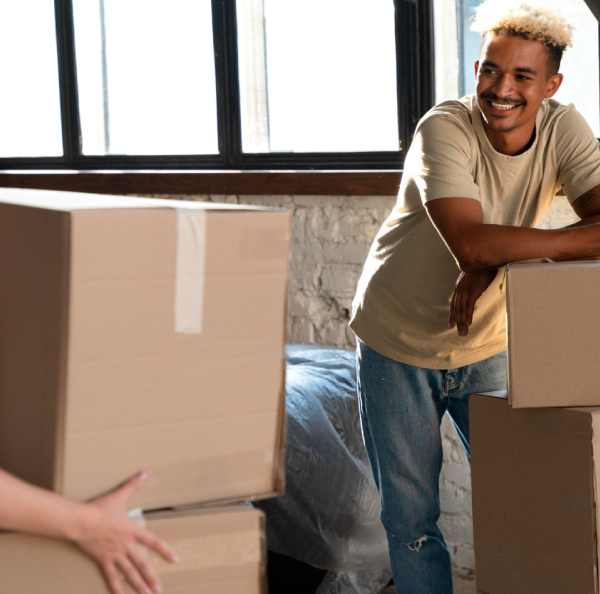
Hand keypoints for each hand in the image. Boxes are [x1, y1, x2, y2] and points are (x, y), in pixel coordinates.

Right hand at [74, 471, 177, 593]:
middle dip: (151, 577)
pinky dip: (116, 588)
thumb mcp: (120, 494)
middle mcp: (126, 545)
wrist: (82, 521)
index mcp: (133, 530)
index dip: (164, 551)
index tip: (175, 559)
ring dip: (138, 585)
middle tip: (159, 589)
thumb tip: (146, 472)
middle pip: (142, 564)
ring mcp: (114, 554)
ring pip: (129, 573)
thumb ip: (134, 483)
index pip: (153, 542)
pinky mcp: (102, 560)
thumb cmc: (101, 508)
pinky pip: (111, 577)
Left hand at [449, 269, 496, 335]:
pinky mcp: (473, 290)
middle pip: (457, 309)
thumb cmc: (482, 266)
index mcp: (460, 287)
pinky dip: (468, 314)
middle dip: (457, 322)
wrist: (483, 258)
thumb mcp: (476, 276)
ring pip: (462, 309)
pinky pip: (469, 305)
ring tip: (463, 332)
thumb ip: (475, 284)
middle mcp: (460, 290)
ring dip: (462, 322)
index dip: (453, 315)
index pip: (454, 304)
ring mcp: (466, 290)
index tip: (451, 324)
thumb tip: (477, 289)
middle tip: (460, 334)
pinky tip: (468, 323)